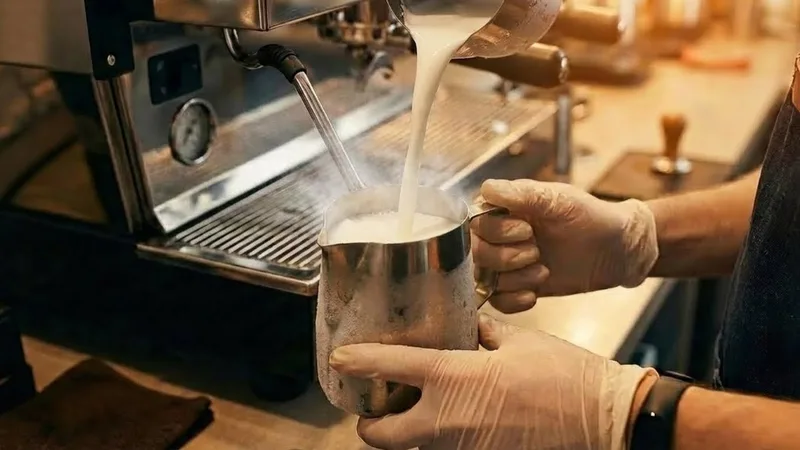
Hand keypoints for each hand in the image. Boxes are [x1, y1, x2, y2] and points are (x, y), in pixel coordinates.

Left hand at [330, 314, 655, 449]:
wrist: (603, 420)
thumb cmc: (565, 376)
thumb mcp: (518, 341)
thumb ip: (482, 333)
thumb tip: (468, 328)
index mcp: (454, 378)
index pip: (390, 368)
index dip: (358, 362)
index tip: (341, 359)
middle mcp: (447, 421)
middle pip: (380, 436)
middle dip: (370, 422)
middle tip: (376, 405)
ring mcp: (462, 449)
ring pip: (414, 447)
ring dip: (408, 430)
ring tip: (419, 407)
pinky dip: (442, 437)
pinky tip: (460, 418)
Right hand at [472, 179, 657, 311]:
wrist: (616, 250)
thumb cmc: (591, 217)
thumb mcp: (560, 200)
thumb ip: (523, 194)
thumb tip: (488, 189)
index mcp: (504, 208)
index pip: (474, 222)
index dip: (496, 231)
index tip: (527, 229)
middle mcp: (499, 234)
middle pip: (475, 252)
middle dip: (506, 257)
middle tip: (536, 252)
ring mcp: (506, 262)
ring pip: (484, 278)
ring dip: (514, 279)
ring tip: (543, 270)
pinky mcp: (516, 286)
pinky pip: (497, 300)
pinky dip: (514, 300)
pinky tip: (535, 293)